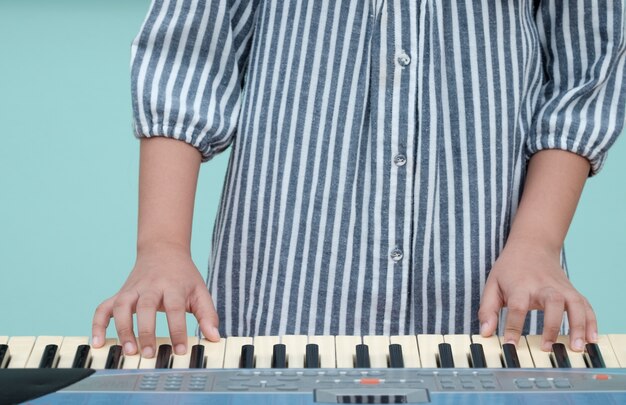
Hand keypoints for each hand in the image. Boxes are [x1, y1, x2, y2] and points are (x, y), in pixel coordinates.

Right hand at [92, 244, 219, 357]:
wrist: (163, 250)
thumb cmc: (183, 276)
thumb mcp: (200, 291)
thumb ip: (208, 315)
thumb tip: (215, 337)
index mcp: (172, 286)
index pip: (175, 308)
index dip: (177, 330)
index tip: (180, 350)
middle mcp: (150, 286)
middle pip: (145, 306)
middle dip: (146, 331)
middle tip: (149, 354)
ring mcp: (132, 289)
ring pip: (121, 306)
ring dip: (123, 328)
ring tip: (128, 351)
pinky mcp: (120, 293)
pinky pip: (103, 307)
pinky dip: (98, 323)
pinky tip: (98, 341)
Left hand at [478, 239, 596, 351]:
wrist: (532, 245)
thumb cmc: (510, 269)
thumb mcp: (492, 284)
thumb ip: (487, 309)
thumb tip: (485, 332)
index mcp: (520, 285)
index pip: (517, 306)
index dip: (513, 326)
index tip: (511, 345)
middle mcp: (543, 286)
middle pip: (552, 302)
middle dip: (551, 325)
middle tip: (548, 348)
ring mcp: (561, 288)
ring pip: (574, 304)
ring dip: (578, 326)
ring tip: (576, 347)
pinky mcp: (572, 291)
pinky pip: (586, 306)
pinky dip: (591, 322)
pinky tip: (591, 339)